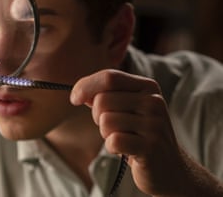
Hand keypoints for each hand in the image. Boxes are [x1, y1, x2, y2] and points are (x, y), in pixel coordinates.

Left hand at [70, 69, 189, 195]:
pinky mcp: (150, 147)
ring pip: (105, 121)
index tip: (75, 99)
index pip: (109, 77)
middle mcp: (154, 102)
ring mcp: (154, 124)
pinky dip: (112, 147)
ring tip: (122, 138)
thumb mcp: (125, 108)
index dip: (86, 86)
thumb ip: (104, 95)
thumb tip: (79, 92)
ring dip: (106, 133)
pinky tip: (125, 150)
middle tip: (112, 127)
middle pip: (102, 100)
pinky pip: (113, 141)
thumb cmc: (138, 134)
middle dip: (97, 115)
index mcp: (147, 87)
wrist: (168, 167)